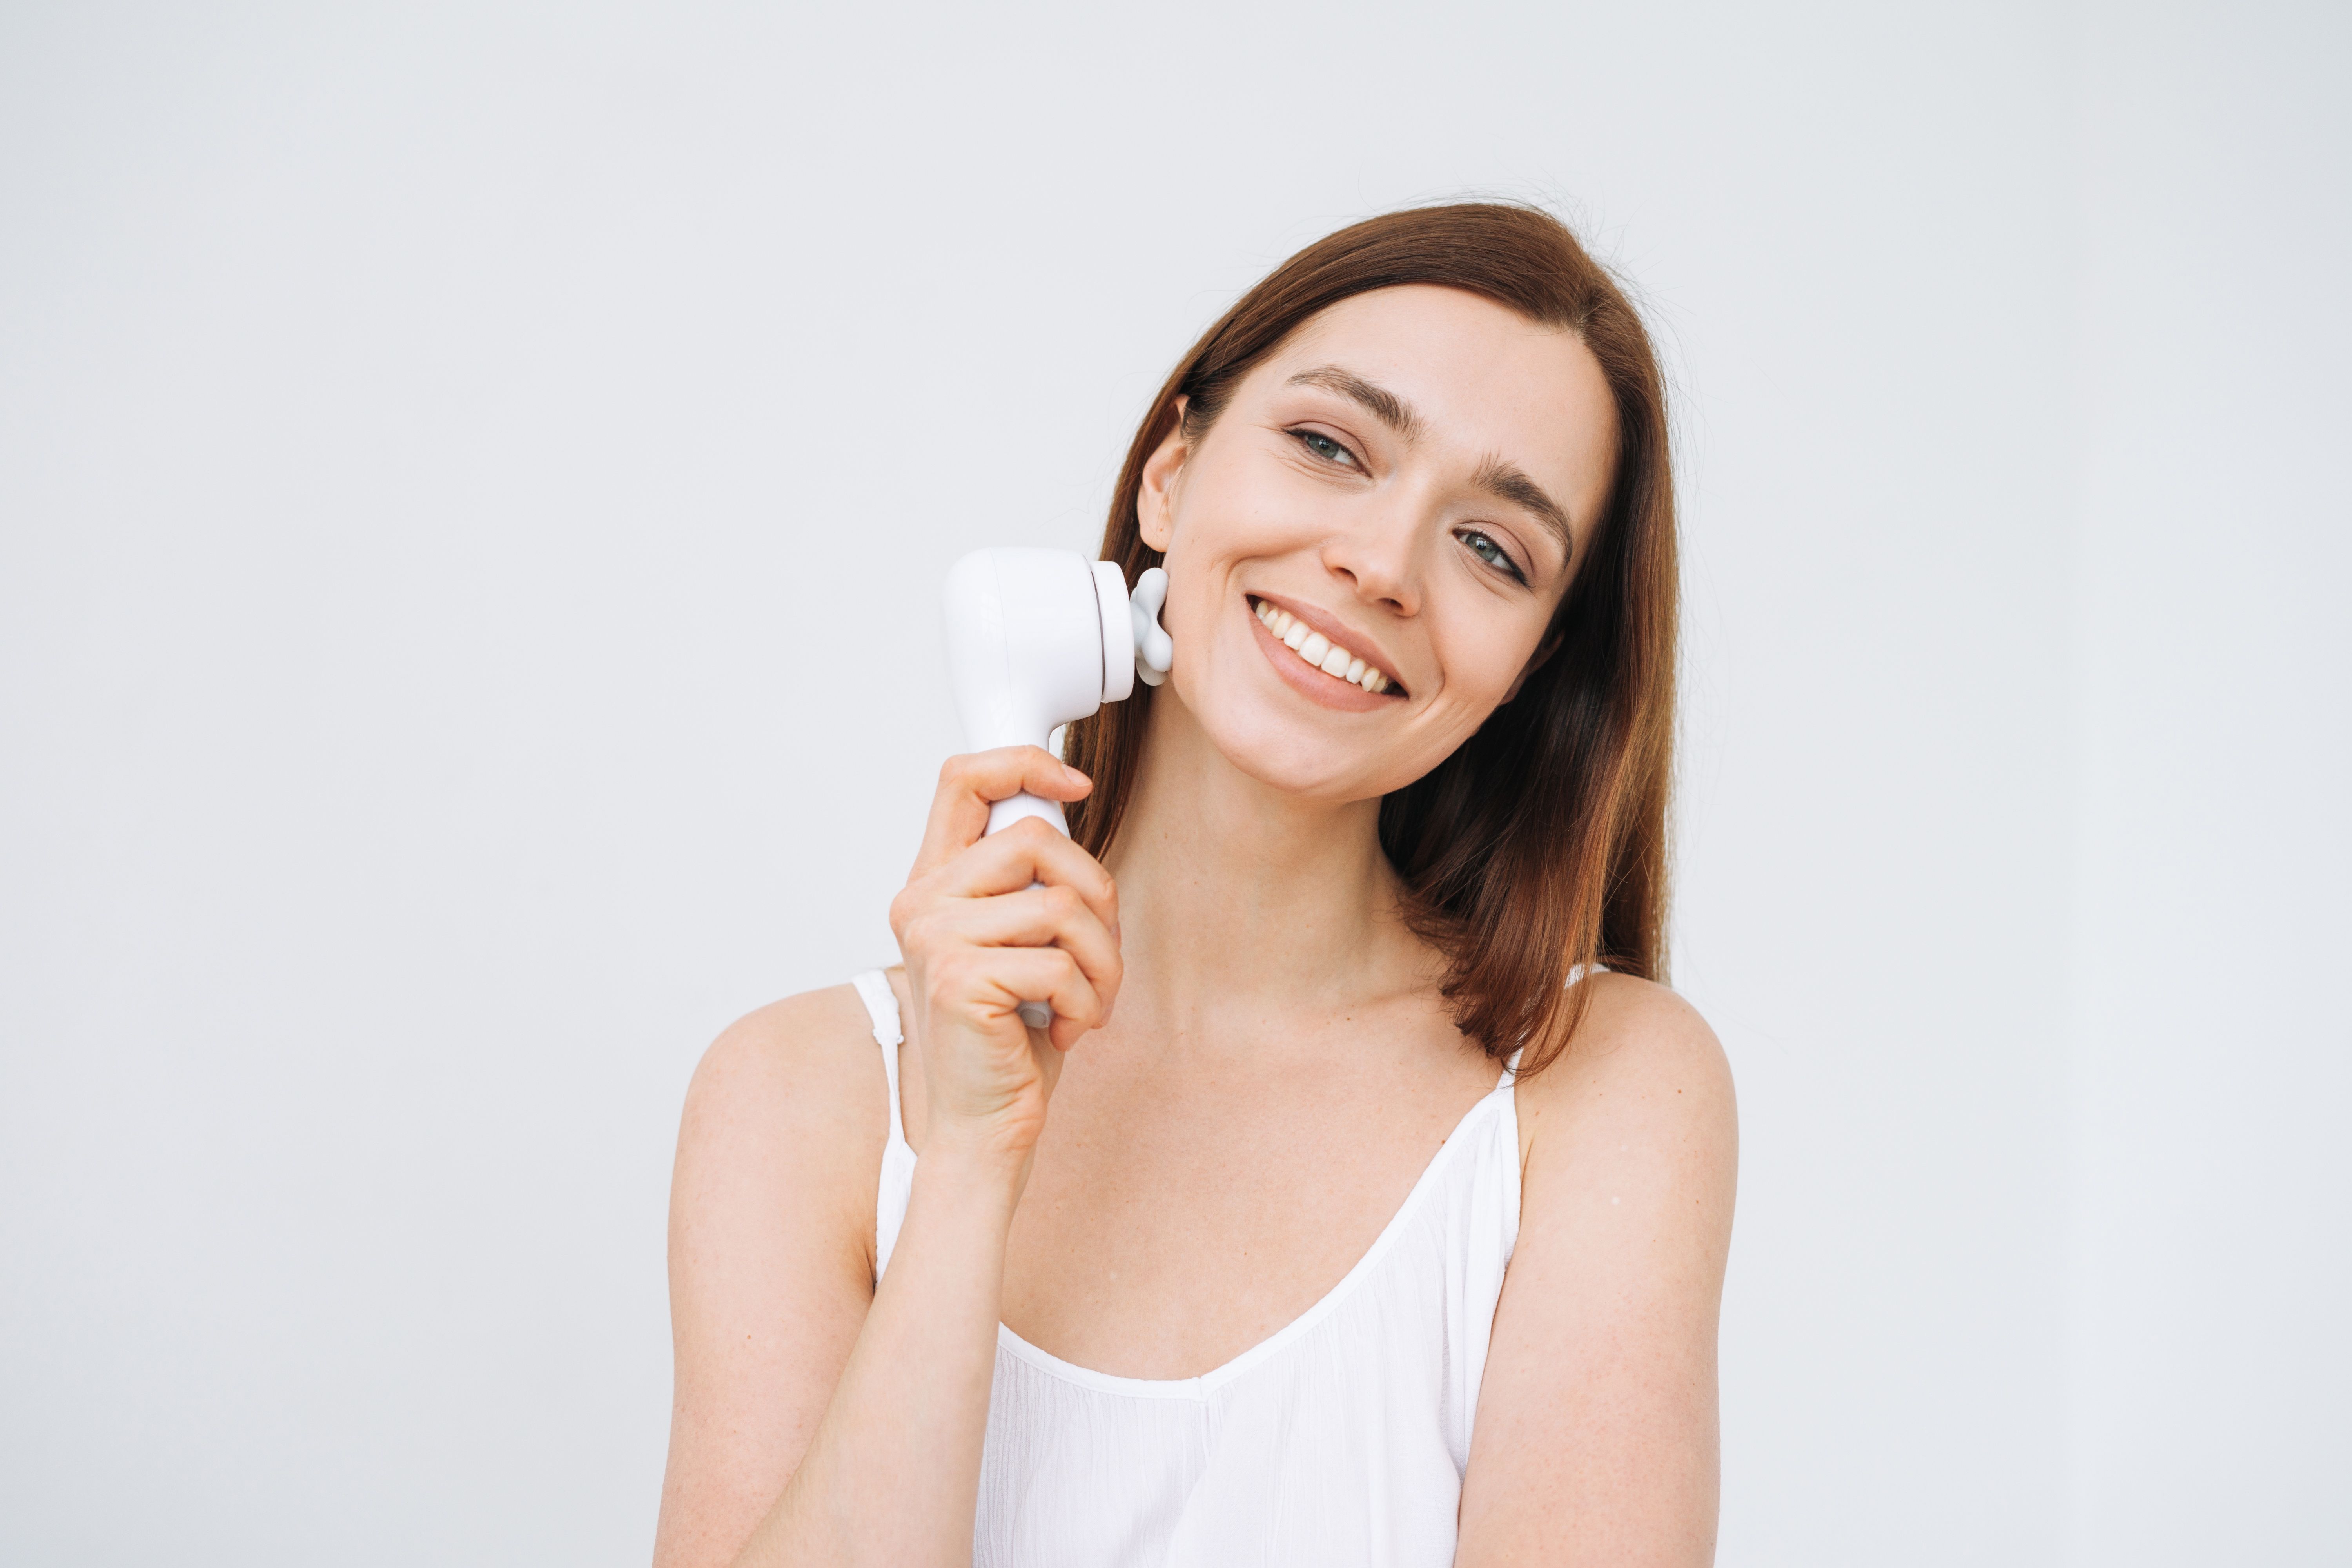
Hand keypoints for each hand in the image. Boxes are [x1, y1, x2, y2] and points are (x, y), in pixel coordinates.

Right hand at [888, 747, 1122, 1167]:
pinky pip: (1060, 963)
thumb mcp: (1019, 940)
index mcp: (934, 882)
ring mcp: (936, 939)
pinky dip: (1086, 1002)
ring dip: (1102, 961)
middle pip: (1037, 838)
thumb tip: (1067, 806)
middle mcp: (923, 902)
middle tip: (1100, 954)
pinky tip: (1066, 1030)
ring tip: (1088, 1001)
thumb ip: (1026, 881)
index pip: (963, 779)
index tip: (1076, 784)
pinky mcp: (960, 980)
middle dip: (1096, 894)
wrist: (984, 1124)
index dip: (1024, 764)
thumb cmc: (1010, 1036)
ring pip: (1062, 904)